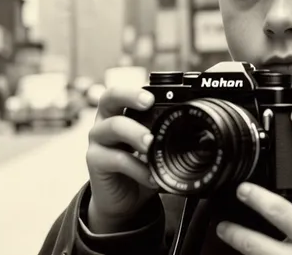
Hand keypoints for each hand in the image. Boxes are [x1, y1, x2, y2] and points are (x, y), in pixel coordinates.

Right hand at [85, 87, 158, 232]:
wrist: (123, 201)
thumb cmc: (140, 167)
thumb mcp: (154, 149)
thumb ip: (164, 135)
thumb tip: (196, 129)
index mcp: (120, 113)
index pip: (124, 92)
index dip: (136, 90)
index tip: (154, 96)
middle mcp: (106, 122)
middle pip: (109, 97)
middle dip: (130, 96)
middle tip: (149, 102)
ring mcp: (98, 141)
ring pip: (113, 127)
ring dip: (136, 133)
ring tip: (152, 144)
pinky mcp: (95, 162)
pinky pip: (116, 159)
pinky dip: (137, 168)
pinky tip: (151, 177)